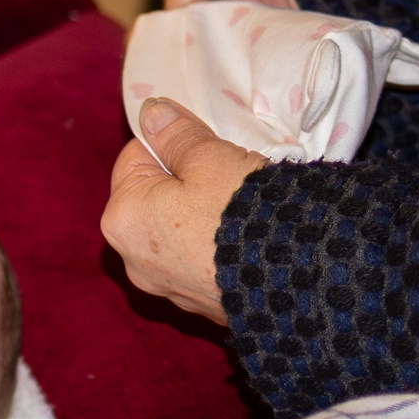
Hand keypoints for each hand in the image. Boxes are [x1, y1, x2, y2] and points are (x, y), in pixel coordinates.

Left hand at [101, 98, 264, 323]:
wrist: (297, 281)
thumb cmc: (241, 213)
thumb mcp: (209, 157)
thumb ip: (175, 133)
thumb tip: (150, 113)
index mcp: (122, 220)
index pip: (136, 156)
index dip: (172, 143)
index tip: (206, 147)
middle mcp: (134, 260)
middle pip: (157, 196)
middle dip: (188, 179)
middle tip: (227, 175)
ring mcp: (169, 288)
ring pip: (181, 228)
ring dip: (205, 212)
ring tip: (243, 207)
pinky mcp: (202, 305)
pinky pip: (202, 259)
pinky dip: (218, 245)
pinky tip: (250, 238)